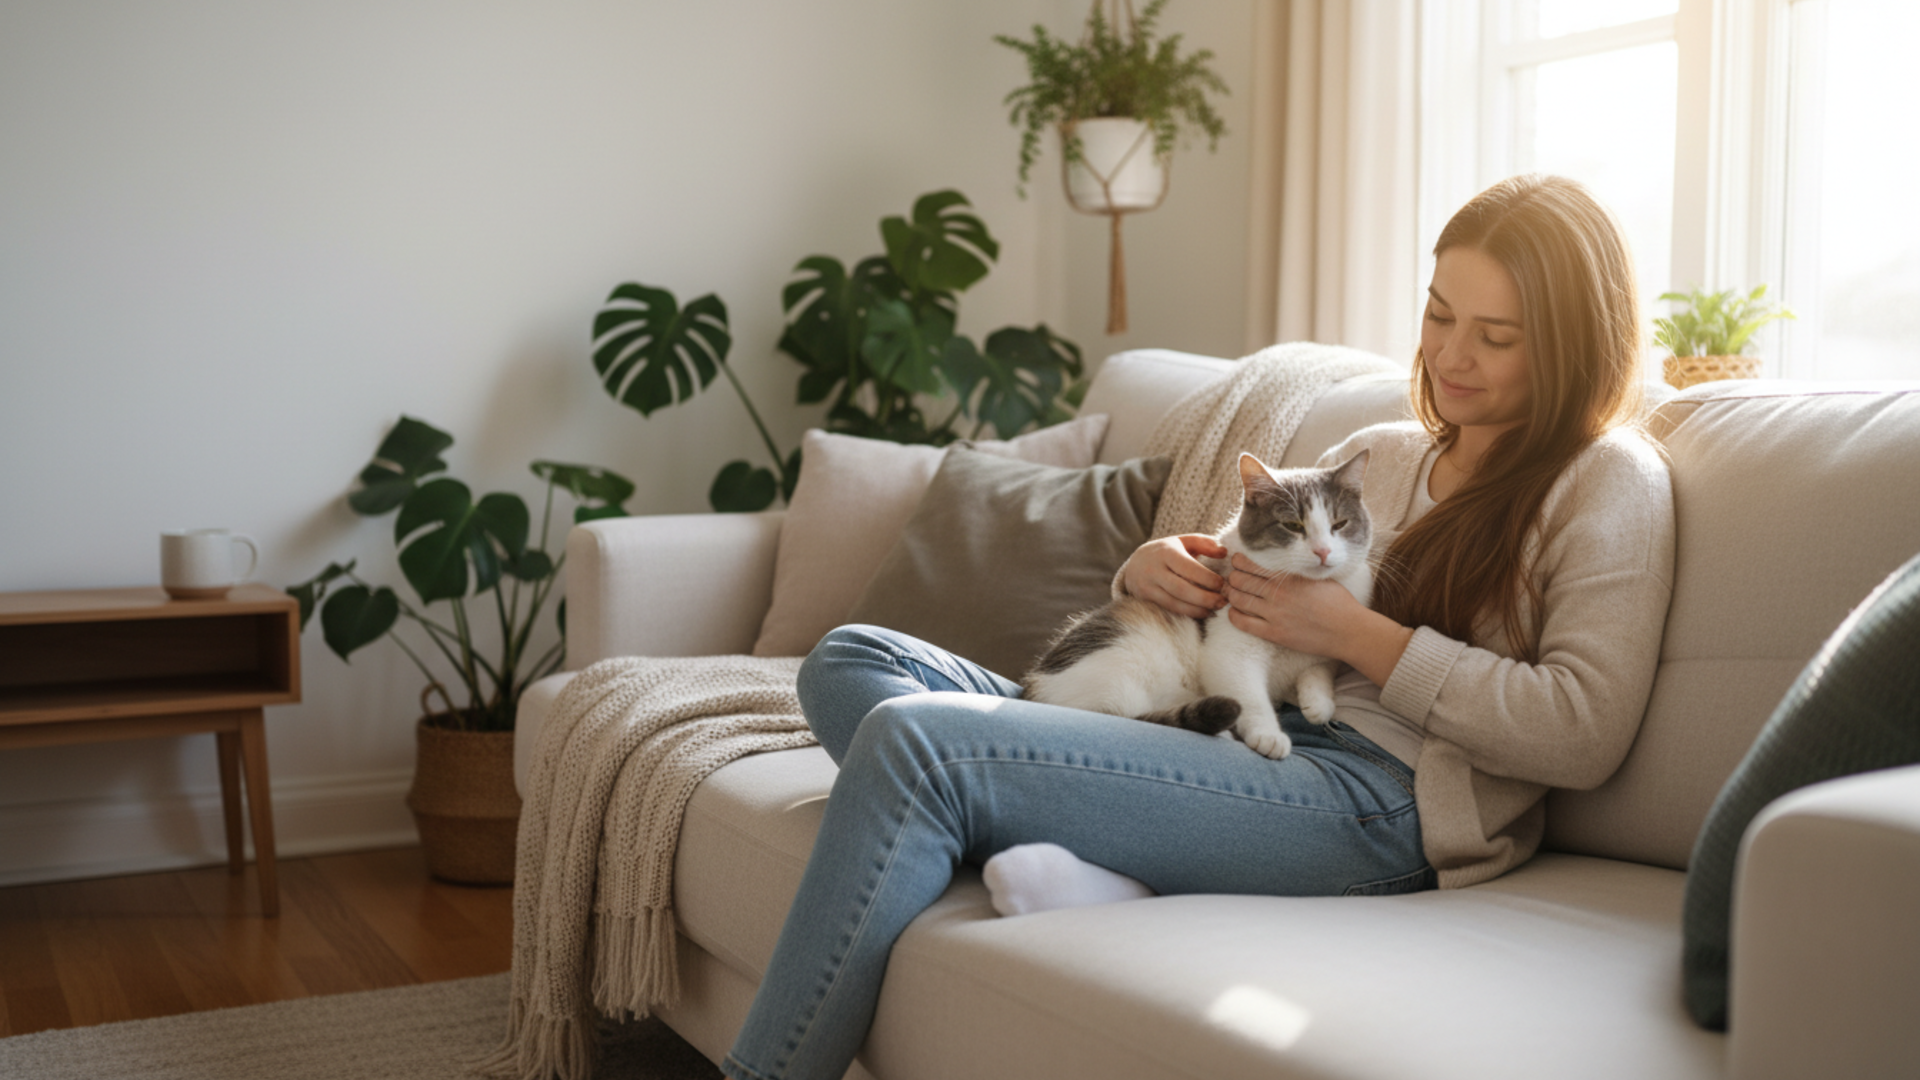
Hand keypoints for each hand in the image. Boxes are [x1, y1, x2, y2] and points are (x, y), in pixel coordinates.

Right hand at [1119, 534, 1228, 618]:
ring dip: (1198, 609)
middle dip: (1205, 598)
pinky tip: (1201, 612)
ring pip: (1175, 603)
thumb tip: (1224, 552)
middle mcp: (1154, 570)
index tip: (1222, 584)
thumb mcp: (1182, 541)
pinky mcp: (1146, 600)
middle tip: (1223, 601)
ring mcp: (1148, 587)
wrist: (1133, 565)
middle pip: (1182, 589)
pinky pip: (1169, 610)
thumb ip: (1204, 543)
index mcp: (1166, 552)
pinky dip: (1188, 613)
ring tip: (1214, 609)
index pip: (1189, 568)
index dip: (1208, 578)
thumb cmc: (1166, 552)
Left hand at [1224, 554, 1363, 656]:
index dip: (1239, 561)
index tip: (1237, 561)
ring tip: (1231, 593)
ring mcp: (1275, 614)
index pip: (1252, 564)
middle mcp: (1278, 593)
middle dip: (1233, 577)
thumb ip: (1297, 570)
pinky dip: (1234, 616)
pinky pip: (1244, 623)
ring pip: (1239, 600)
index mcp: (1289, 577)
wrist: (1348, 630)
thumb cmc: (1338, 602)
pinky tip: (1233, 612)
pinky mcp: (1275, 634)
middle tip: (1232, 578)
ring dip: (1231, 594)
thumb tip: (1283, 562)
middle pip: (1241, 580)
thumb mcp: (1317, 577)